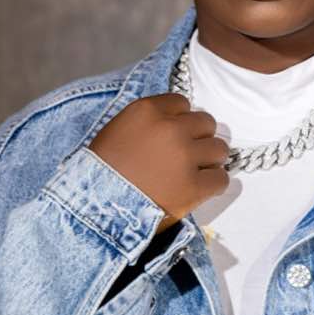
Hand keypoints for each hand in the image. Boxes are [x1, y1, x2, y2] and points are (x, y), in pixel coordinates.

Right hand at [88, 93, 229, 232]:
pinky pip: (221, 179)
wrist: (91, 211)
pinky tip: (202, 188)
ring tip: (197, 172)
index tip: (174, 135)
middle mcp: (170, 128)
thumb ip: (150, 121)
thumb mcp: (117, 131)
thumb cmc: (99, 173)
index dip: (180, 120)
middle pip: (206, 122)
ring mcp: (184, 156)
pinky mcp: (193, 186)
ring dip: (210, 160)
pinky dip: (214, 184)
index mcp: (148, 110)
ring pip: (219, 148)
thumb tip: (177, 123)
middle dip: (199, 138)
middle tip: (188, 154)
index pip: (182, 103)